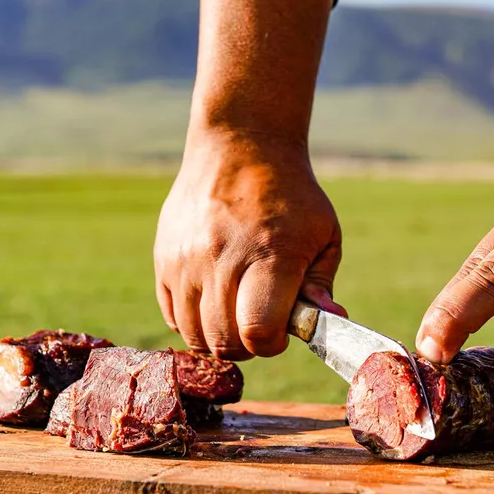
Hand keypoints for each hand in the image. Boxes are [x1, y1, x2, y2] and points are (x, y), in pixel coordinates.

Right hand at [154, 131, 344, 358]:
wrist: (239, 146)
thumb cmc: (291, 196)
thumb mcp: (323, 234)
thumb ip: (321, 285)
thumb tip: (329, 324)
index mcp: (270, 253)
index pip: (258, 329)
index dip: (271, 344)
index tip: (281, 332)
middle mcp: (222, 257)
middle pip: (224, 340)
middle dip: (248, 346)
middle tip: (261, 325)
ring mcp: (186, 259)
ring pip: (194, 333)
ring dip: (219, 339)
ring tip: (238, 316)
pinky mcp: (164, 258)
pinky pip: (172, 315)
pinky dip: (194, 322)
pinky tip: (215, 303)